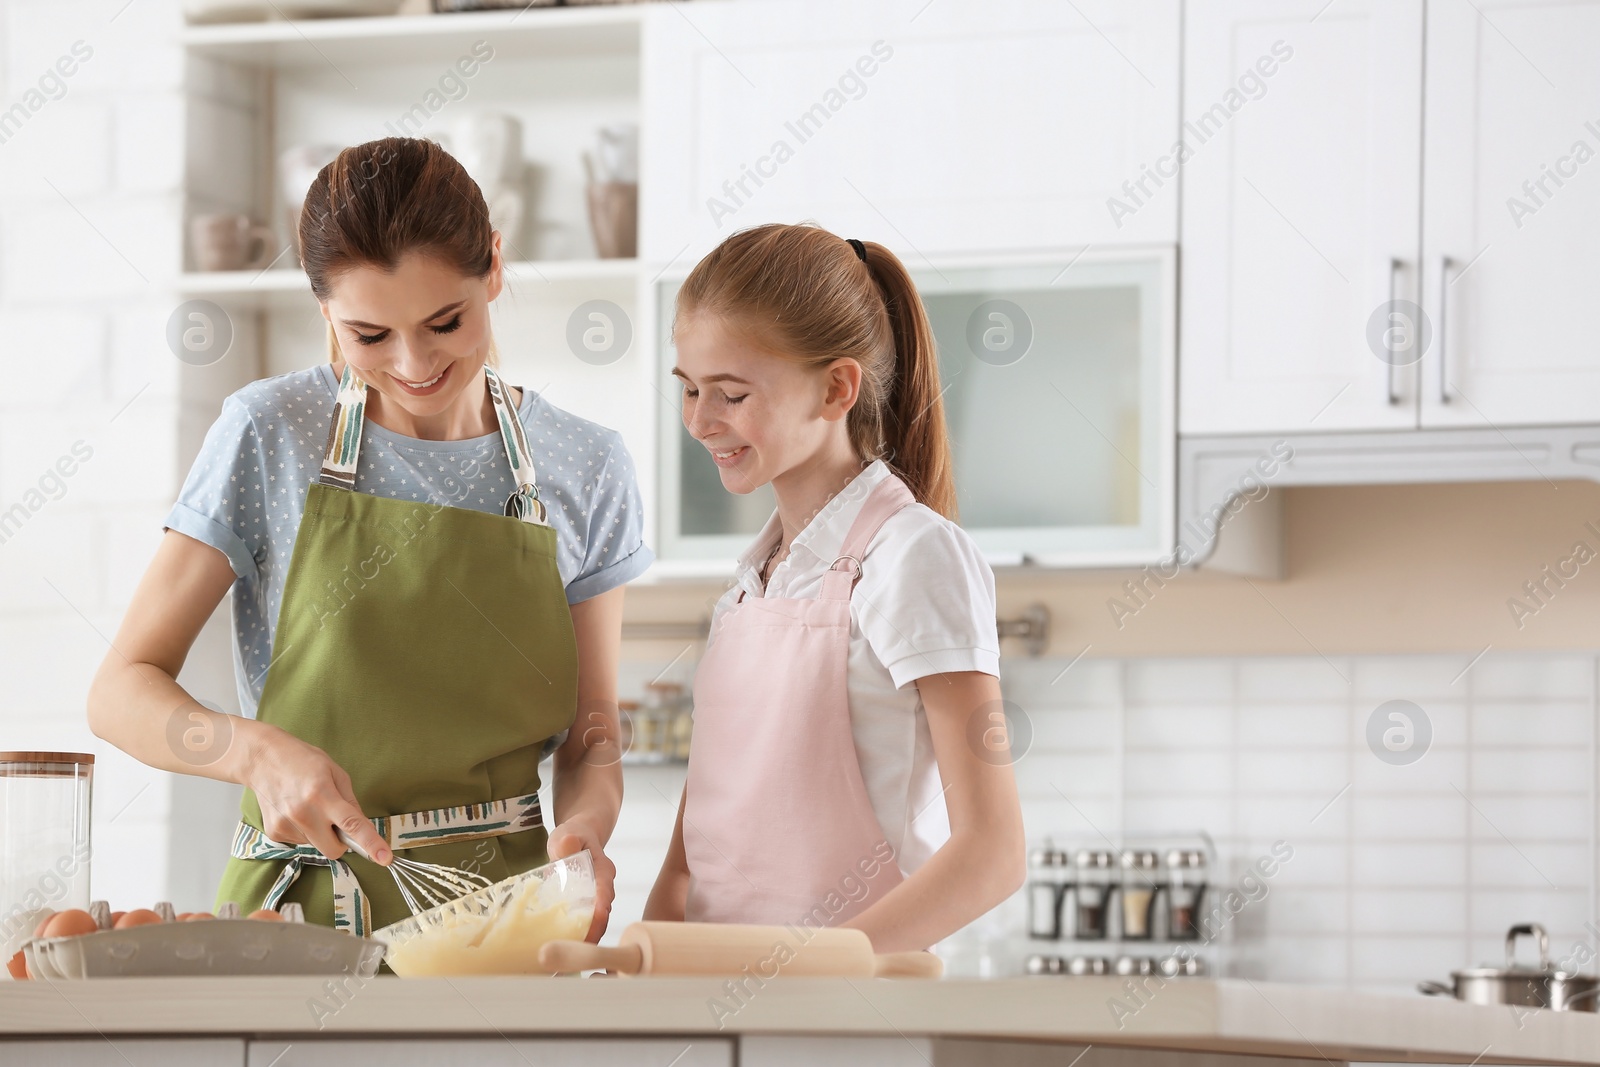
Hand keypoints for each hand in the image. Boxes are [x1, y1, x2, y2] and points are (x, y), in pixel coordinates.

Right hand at [241, 721, 391, 864]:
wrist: (263, 760)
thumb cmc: (303, 761)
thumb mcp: (335, 772)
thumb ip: (350, 801)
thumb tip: (362, 827)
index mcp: (323, 794)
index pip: (352, 825)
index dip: (370, 843)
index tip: (384, 858)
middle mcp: (303, 813)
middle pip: (334, 849)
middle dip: (341, 841)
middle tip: (335, 820)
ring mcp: (286, 825)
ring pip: (317, 845)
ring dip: (320, 832)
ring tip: (308, 806)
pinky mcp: (274, 833)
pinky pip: (301, 842)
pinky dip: (304, 831)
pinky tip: (295, 811)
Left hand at [548, 819, 614, 942]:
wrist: (578, 837)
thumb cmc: (573, 835)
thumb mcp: (567, 834)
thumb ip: (568, 841)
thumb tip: (569, 844)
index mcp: (602, 870)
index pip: (604, 891)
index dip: (601, 907)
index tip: (597, 921)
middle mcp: (603, 888)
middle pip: (602, 914)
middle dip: (594, 933)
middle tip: (578, 952)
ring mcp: (595, 900)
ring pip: (595, 923)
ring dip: (585, 939)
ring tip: (568, 959)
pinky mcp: (585, 907)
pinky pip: (583, 924)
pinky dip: (575, 936)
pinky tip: (561, 950)